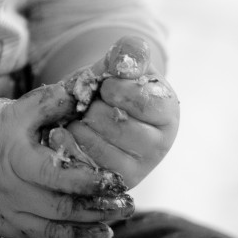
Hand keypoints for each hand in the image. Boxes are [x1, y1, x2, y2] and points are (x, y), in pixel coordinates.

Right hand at [0, 80, 138, 237]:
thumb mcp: (6, 109)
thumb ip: (46, 104)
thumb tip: (85, 88)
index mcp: (12, 150)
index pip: (56, 167)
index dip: (90, 175)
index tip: (116, 174)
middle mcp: (11, 183)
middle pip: (61, 200)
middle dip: (98, 200)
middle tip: (125, 196)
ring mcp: (8, 208)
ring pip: (57, 220)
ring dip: (93, 219)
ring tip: (121, 213)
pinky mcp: (6, 225)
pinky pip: (44, 234)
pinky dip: (74, 236)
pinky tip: (100, 233)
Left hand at [43, 36, 179, 195]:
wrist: (98, 112)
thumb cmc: (116, 85)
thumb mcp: (124, 63)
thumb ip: (130, 53)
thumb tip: (124, 62)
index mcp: (167, 112)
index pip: (142, 100)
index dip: (116, 89)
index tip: (107, 87)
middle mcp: (160, 145)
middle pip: (115, 124)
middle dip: (94, 108)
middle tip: (94, 106)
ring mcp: (138, 169)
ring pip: (96, 145)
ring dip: (79, 125)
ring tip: (84, 119)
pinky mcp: (111, 184)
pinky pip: (82, 164)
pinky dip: (69, 144)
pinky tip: (70, 133)